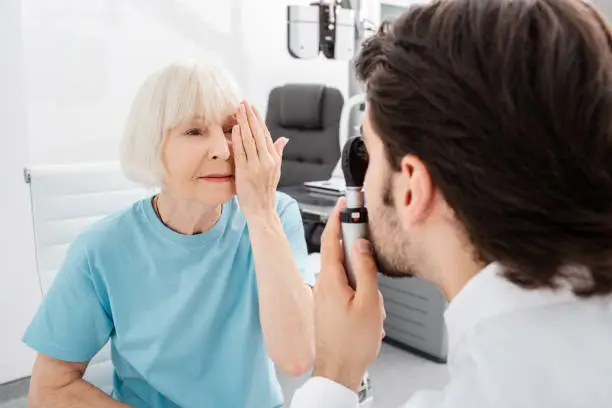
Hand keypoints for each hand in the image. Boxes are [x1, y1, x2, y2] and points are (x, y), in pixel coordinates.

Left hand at [232, 101, 287, 220]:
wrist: (262, 211)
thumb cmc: (266, 192)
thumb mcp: (276, 171)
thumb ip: (278, 153)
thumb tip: (284, 139)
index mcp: (274, 159)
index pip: (265, 134)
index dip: (258, 119)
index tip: (252, 107)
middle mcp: (267, 160)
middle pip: (258, 133)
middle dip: (250, 116)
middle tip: (243, 102)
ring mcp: (257, 166)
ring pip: (250, 139)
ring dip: (243, 123)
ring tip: (238, 110)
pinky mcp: (246, 172)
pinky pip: (242, 152)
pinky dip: (238, 138)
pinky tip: (235, 128)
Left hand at [312, 198, 385, 391]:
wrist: (338, 371)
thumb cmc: (351, 344)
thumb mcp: (369, 304)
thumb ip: (366, 270)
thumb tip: (361, 245)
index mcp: (330, 280)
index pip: (330, 239)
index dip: (336, 218)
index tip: (343, 203)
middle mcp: (323, 285)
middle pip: (342, 257)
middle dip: (362, 264)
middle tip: (374, 277)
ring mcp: (324, 297)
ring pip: (348, 277)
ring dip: (365, 287)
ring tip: (373, 310)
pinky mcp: (329, 307)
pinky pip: (347, 291)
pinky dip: (361, 298)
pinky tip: (368, 315)